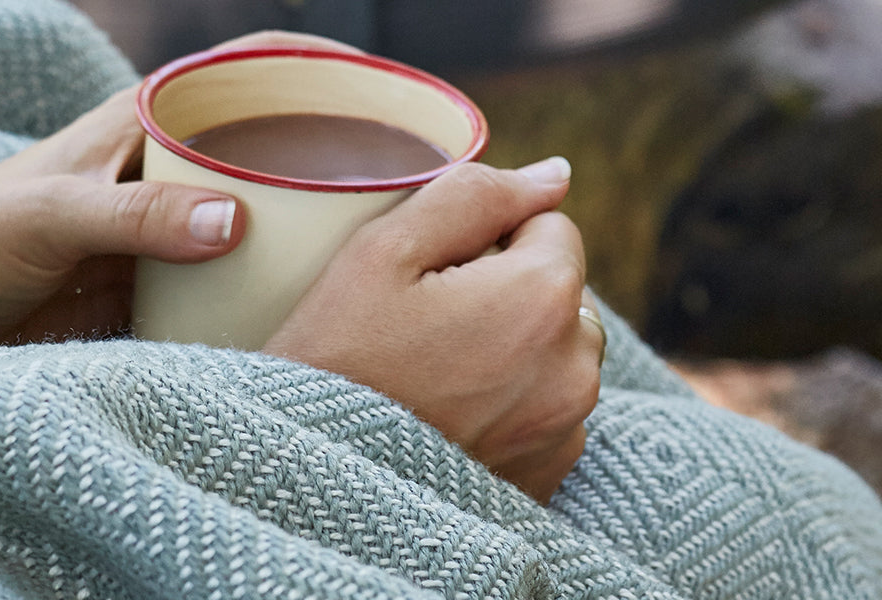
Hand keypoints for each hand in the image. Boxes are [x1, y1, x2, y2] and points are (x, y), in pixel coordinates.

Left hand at [0, 31, 363, 360]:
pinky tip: (318, 309)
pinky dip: (274, 286)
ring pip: (265, 210)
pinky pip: (234, 278)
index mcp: (146, 120)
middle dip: (341, 151)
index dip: (320, 66)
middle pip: (276, 139)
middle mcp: (169, 166)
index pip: (249, 63)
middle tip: (411, 184)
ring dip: (315, 226)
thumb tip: (236, 223)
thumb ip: (139, 218)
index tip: (389, 89)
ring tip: (385, 250)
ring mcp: (169, 226)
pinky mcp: (160, 285)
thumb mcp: (54, 218)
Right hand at [262, 158, 605, 502]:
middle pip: (558, 291)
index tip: (428, 278)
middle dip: (508, 293)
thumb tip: (557, 174)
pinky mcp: (548, 475)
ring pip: (555, 352)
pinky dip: (509, 405)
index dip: (485, 240)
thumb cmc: (335, 357)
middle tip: (423, 326)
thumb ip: (476, 193)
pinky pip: (546, 411)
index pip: (548, 225)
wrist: (305, 480)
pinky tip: (446, 415)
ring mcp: (565, 430)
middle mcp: (576, 368)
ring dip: (513, 349)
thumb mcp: (382, 251)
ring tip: (431, 374)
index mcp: (544, 298)